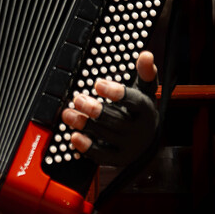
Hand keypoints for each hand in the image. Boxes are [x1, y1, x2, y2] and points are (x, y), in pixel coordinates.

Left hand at [61, 51, 158, 166]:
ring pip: (106, 136)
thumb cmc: (140, 111)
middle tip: (78, 99)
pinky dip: (86, 147)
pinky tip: (73, 136)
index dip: (116, 93)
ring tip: (68, 114)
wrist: (147, 141)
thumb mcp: (144, 90)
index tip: (97, 84)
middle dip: (95, 110)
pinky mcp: (118, 159)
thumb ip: (144, 73)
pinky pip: (101, 156)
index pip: (134, 102)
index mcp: (146, 110)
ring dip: (84, 125)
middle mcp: (140, 130)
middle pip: (117, 120)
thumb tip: (146, 54)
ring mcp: (129, 146)